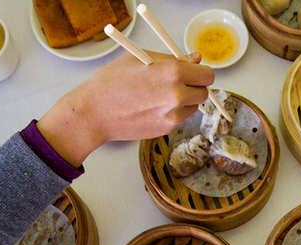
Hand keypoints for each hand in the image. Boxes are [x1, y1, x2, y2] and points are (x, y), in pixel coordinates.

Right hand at [37, 51, 213, 164]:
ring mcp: (173, 115)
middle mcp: (177, 95)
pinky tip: (153, 106)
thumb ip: (173, 59)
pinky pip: (180, 117)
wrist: (94, 112)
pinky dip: (174, 112)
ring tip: (162, 95)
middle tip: (181, 83)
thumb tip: (196, 59)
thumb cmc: (112, 81)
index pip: (206, 74)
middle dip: (196, 87)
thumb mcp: (141, 59)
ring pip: (194, 106)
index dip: (202, 72)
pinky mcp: (166, 129)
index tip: (196, 72)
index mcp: (172, 72)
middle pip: (204, 92)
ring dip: (186, 100)